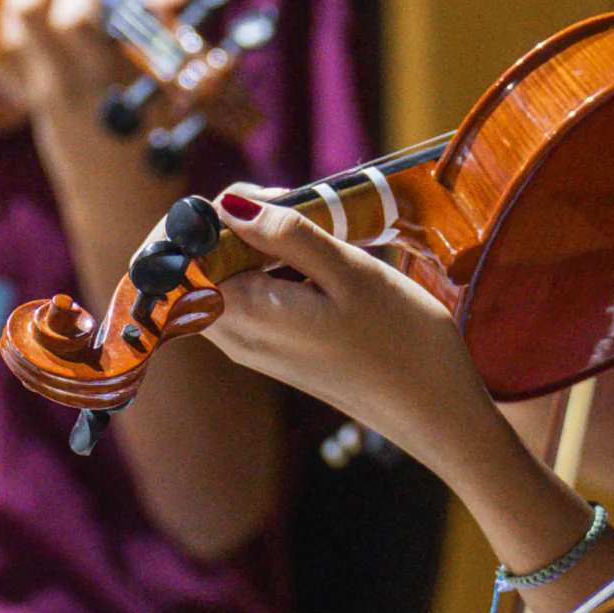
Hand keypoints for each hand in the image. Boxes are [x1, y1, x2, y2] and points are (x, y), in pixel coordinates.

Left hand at [0, 0, 193, 160]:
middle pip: (24, 11)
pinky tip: (56, 9)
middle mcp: (63, 83)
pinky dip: (31, 16)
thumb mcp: (177, 98)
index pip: (70, 18)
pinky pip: (21, 45)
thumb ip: (170, 37)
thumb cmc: (160, 154)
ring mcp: (42, 92)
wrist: (119, 210)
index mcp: (102, 84)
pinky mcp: (35, 100)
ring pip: (14, 25)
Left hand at [204, 190, 490, 463]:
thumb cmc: (402, 342)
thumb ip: (286, 235)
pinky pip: (250, 298)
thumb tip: (229, 205)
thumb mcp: (349, 271)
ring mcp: (257, 348)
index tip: (255, 201)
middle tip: (289, 206)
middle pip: (196, 269)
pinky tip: (317, 259)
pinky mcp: (279, 352)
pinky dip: (271, 268)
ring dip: (254, 245)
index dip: (199, 221)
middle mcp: (238, 338)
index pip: (177, 263)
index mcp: (245, 317)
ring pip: (224, 281)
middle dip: (228, 225)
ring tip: (310, 227)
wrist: (436, 411)